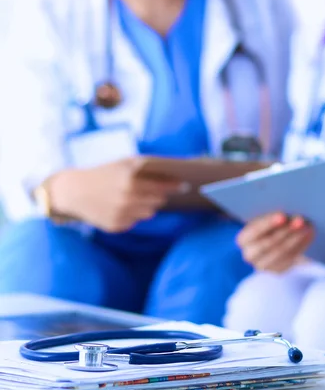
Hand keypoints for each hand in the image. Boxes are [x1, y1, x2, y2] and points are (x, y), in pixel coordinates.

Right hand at [47, 157, 186, 232]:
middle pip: (158, 200)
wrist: (74, 191)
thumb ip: (145, 166)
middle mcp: (128, 198)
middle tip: (156, 191)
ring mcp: (122, 214)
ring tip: (132, 197)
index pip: (162, 185)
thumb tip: (171, 169)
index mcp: (130, 180)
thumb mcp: (123, 163)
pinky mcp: (117, 226)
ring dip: (146, 205)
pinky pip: (135, 221)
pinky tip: (119, 206)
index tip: (186, 185)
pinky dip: (132, 214)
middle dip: (159, 195)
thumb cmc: (102, 173)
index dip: (175, 185)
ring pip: (149, 212)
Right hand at [237, 211, 314, 272]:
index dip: (268, 223)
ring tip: (308, 227)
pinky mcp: (278, 270)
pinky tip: (309, 234)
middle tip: (300, 220)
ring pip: (282, 252)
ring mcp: (263, 266)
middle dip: (286, 230)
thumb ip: (273, 215)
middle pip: (269, 243)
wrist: (271, 238)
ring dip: (296, 238)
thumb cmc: (267, 223)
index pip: (254, 231)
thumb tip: (286, 211)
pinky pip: (291, 259)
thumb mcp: (264, 216)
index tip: (282, 215)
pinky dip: (302, 245)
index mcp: (243, 239)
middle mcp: (250, 255)